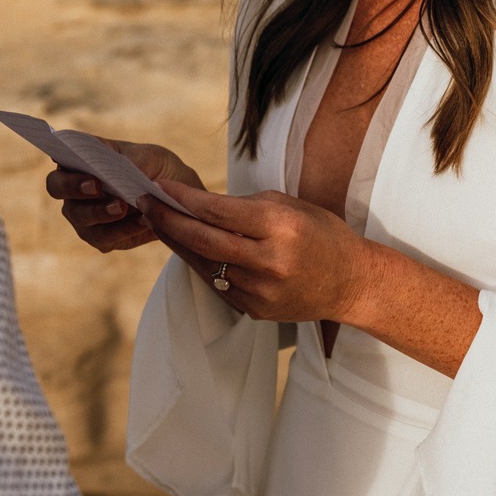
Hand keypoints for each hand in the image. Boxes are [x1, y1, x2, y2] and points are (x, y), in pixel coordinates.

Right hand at [45, 139, 202, 252]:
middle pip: (57, 188)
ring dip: (100, 212)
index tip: (81, 161)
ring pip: (80, 217)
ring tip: (123, 207)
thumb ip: (134, 161)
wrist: (177, 199)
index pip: (61, 158)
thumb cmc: (156, 170)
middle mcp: (74, 189)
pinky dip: (123, 230)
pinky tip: (143, 221)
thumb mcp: (152, 157)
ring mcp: (84, 216)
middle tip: (97, 187)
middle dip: (74, 187)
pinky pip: (104, 238)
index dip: (64, 159)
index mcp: (81, 161)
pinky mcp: (100, 238)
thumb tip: (123, 171)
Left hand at [139, 183, 371, 322]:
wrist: (351, 283)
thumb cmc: (320, 234)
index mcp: (280, 228)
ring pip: (203, 263)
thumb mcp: (289, 205)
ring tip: (156, 220)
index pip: (218, 212)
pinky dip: (197, 262)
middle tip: (145, 202)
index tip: (160, 185)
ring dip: (175, 241)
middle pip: (203, 240)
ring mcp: (260, 291)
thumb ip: (243, 206)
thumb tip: (197, 203)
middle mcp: (269, 262)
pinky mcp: (254, 309)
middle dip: (167, 219)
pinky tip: (183, 246)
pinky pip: (215, 282)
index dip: (183, 198)